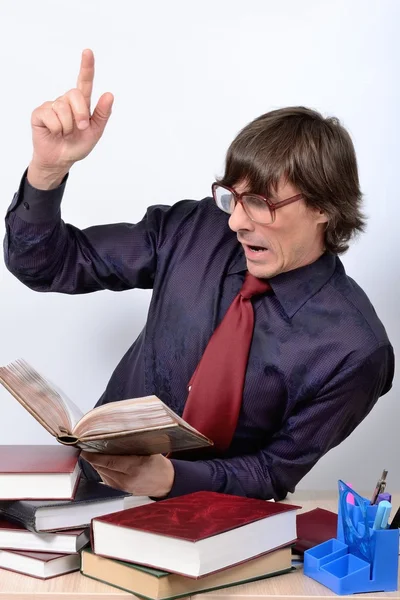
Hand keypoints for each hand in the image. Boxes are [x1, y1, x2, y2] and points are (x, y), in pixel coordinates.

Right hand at [28, 49, 113, 188]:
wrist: (61, 159)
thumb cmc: (78, 145)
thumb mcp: (95, 131)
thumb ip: (102, 114)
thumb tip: (110, 94)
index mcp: (81, 104)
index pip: (85, 82)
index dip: (86, 67)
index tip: (88, 52)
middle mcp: (66, 101)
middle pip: (75, 95)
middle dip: (80, 114)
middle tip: (80, 128)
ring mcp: (51, 105)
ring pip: (62, 109)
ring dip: (68, 126)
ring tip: (65, 133)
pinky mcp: (39, 113)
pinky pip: (51, 116)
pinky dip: (56, 129)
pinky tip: (54, 133)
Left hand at [80, 452, 174, 497]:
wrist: (166, 482)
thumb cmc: (158, 465)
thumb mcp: (150, 450)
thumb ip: (134, 443)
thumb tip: (118, 433)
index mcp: (135, 466)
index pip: (108, 461)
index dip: (94, 456)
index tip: (85, 449)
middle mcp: (127, 479)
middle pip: (103, 468)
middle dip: (93, 458)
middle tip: (87, 448)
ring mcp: (123, 487)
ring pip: (102, 474)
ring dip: (96, 464)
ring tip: (93, 454)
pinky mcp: (121, 490)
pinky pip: (106, 479)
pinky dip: (102, 470)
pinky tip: (102, 463)